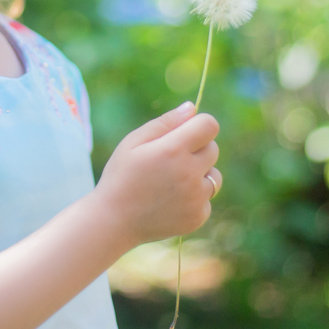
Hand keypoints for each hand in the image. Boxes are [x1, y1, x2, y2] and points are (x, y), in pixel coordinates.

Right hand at [91, 101, 221, 247]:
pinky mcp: (198, 217)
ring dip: (200, 175)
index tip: (188, 131)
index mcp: (173, 149)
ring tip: (173, 182)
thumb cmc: (121, 175)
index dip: (200, 124)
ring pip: (215, 176)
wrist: (113, 221)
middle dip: (197, 149)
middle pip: (213, 149)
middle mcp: (189, 173)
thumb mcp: (134, 142)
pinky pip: (207, 199)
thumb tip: (192, 108)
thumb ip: (165, 122)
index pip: (209, 125)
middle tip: (171, 160)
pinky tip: (171, 201)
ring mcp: (196, 198)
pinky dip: (194, 199)